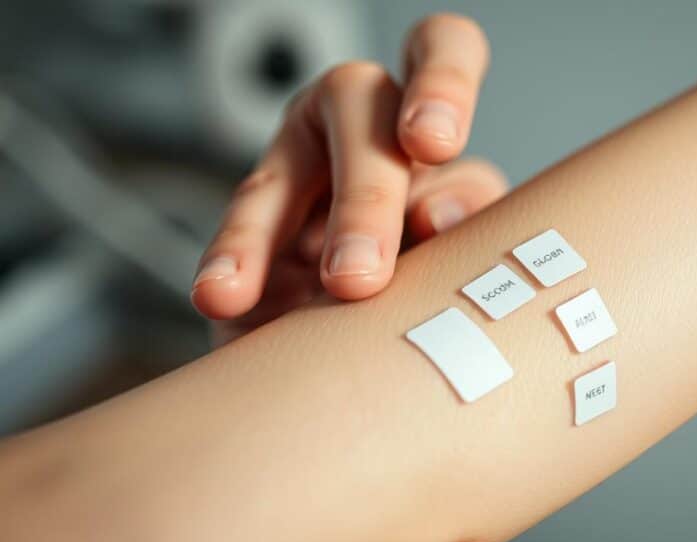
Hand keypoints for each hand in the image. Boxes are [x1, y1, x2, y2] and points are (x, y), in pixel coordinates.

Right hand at [190, 14, 504, 338]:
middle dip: (361, 195)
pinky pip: (242, 229)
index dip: (442, 83)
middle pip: (356, 107)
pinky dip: (233, 261)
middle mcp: (363, 120)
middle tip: (360, 277)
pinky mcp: (258, 214)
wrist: (384, 330)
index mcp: (431, 117)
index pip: (444, 51)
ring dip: (271, 233)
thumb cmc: (444, 271)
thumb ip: (465, 221)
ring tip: (251, 295)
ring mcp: (300, 160)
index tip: (434, 146)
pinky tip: (222, 295)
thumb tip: (436, 215)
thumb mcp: (469, 244)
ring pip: (281, 173)